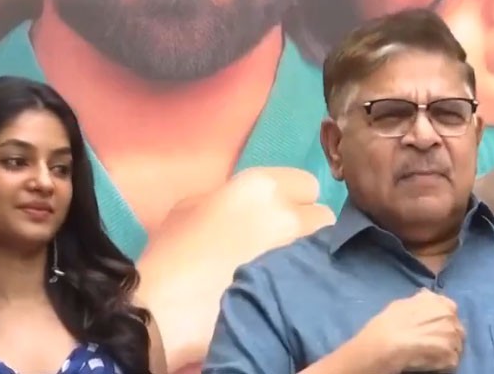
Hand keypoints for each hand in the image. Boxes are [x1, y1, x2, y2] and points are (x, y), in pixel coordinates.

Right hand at [136, 167, 335, 371]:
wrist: (166, 309)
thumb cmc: (173, 252)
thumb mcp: (192, 207)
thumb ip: (231, 197)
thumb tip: (251, 207)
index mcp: (261, 186)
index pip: (307, 184)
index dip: (294, 200)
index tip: (279, 215)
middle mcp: (289, 214)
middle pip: (323, 215)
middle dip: (309, 226)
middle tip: (285, 244)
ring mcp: (300, 253)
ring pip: (327, 247)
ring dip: (313, 253)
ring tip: (289, 268)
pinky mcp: (304, 289)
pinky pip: (322, 276)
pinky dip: (311, 280)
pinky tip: (290, 289)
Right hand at [353, 288, 464, 372]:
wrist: (384, 343)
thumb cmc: (389, 322)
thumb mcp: (404, 303)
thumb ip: (421, 301)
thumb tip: (426, 298)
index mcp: (440, 302)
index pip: (451, 311)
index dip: (443, 320)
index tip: (434, 327)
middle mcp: (450, 316)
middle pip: (457, 330)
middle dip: (447, 336)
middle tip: (431, 343)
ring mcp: (453, 336)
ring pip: (456, 346)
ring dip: (446, 350)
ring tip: (429, 352)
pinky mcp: (451, 356)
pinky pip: (452, 361)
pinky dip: (442, 362)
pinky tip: (429, 360)